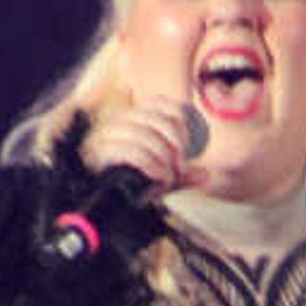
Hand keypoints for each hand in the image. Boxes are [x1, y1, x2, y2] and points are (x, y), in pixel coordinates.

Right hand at [80, 95, 204, 189]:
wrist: (103, 203)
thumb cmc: (130, 187)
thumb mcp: (160, 178)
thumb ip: (182, 175)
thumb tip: (205, 174)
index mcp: (132, 119)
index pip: (159, 102)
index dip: (179, 120)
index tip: (187, 146)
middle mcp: (117, 122)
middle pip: (155, 119)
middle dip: (176, 144)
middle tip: (181, 168)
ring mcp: (106, 137)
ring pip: (144, 135)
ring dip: (164, 158)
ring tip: (169, 177)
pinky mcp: (100, 154)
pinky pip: (132, 152)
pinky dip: (152, 165)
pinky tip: (160, 178)